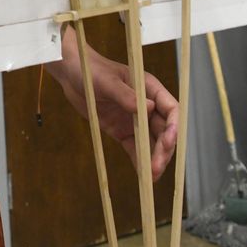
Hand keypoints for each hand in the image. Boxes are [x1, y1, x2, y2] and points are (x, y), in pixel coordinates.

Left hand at [48, 24, 178, 179]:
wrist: (72, 75)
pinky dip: (140, 161)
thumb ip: (125, 94)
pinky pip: (135, 148)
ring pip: (152, 143)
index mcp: (149, 88)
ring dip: (154, 159)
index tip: (169, 142)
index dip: (174, 126)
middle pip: (164, 131)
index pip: (171, 108)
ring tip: (151, 176)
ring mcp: (136, 120)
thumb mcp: (106, 81)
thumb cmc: (91, 70)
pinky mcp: (123, 131)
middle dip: (163, 149)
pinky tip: (143, 176)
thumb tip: (149, 108)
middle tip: (156, 167)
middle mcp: (147, 106)